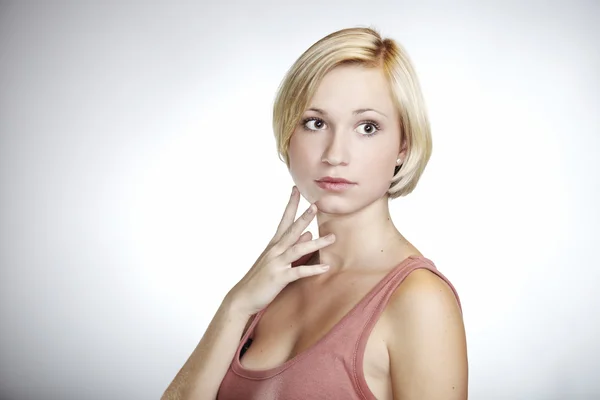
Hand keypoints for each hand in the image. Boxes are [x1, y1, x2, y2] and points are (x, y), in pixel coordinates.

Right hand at [227, 186, 334, 316]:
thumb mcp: (275, 259)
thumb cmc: (260, 278)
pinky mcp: (279, 277)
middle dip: (304, 217)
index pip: (284, 220)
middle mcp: (275, 250)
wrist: (243, 296)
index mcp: (274, 245)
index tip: (296, 190)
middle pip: (291, 230)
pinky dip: (313, 269)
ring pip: (298, 249)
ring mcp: (277, 263)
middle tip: (316, 205)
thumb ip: (292, 246)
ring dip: (316, 243)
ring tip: (332, 237)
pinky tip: (326, 267)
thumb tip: (308, 233)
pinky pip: (299, 272)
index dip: (291, 205)